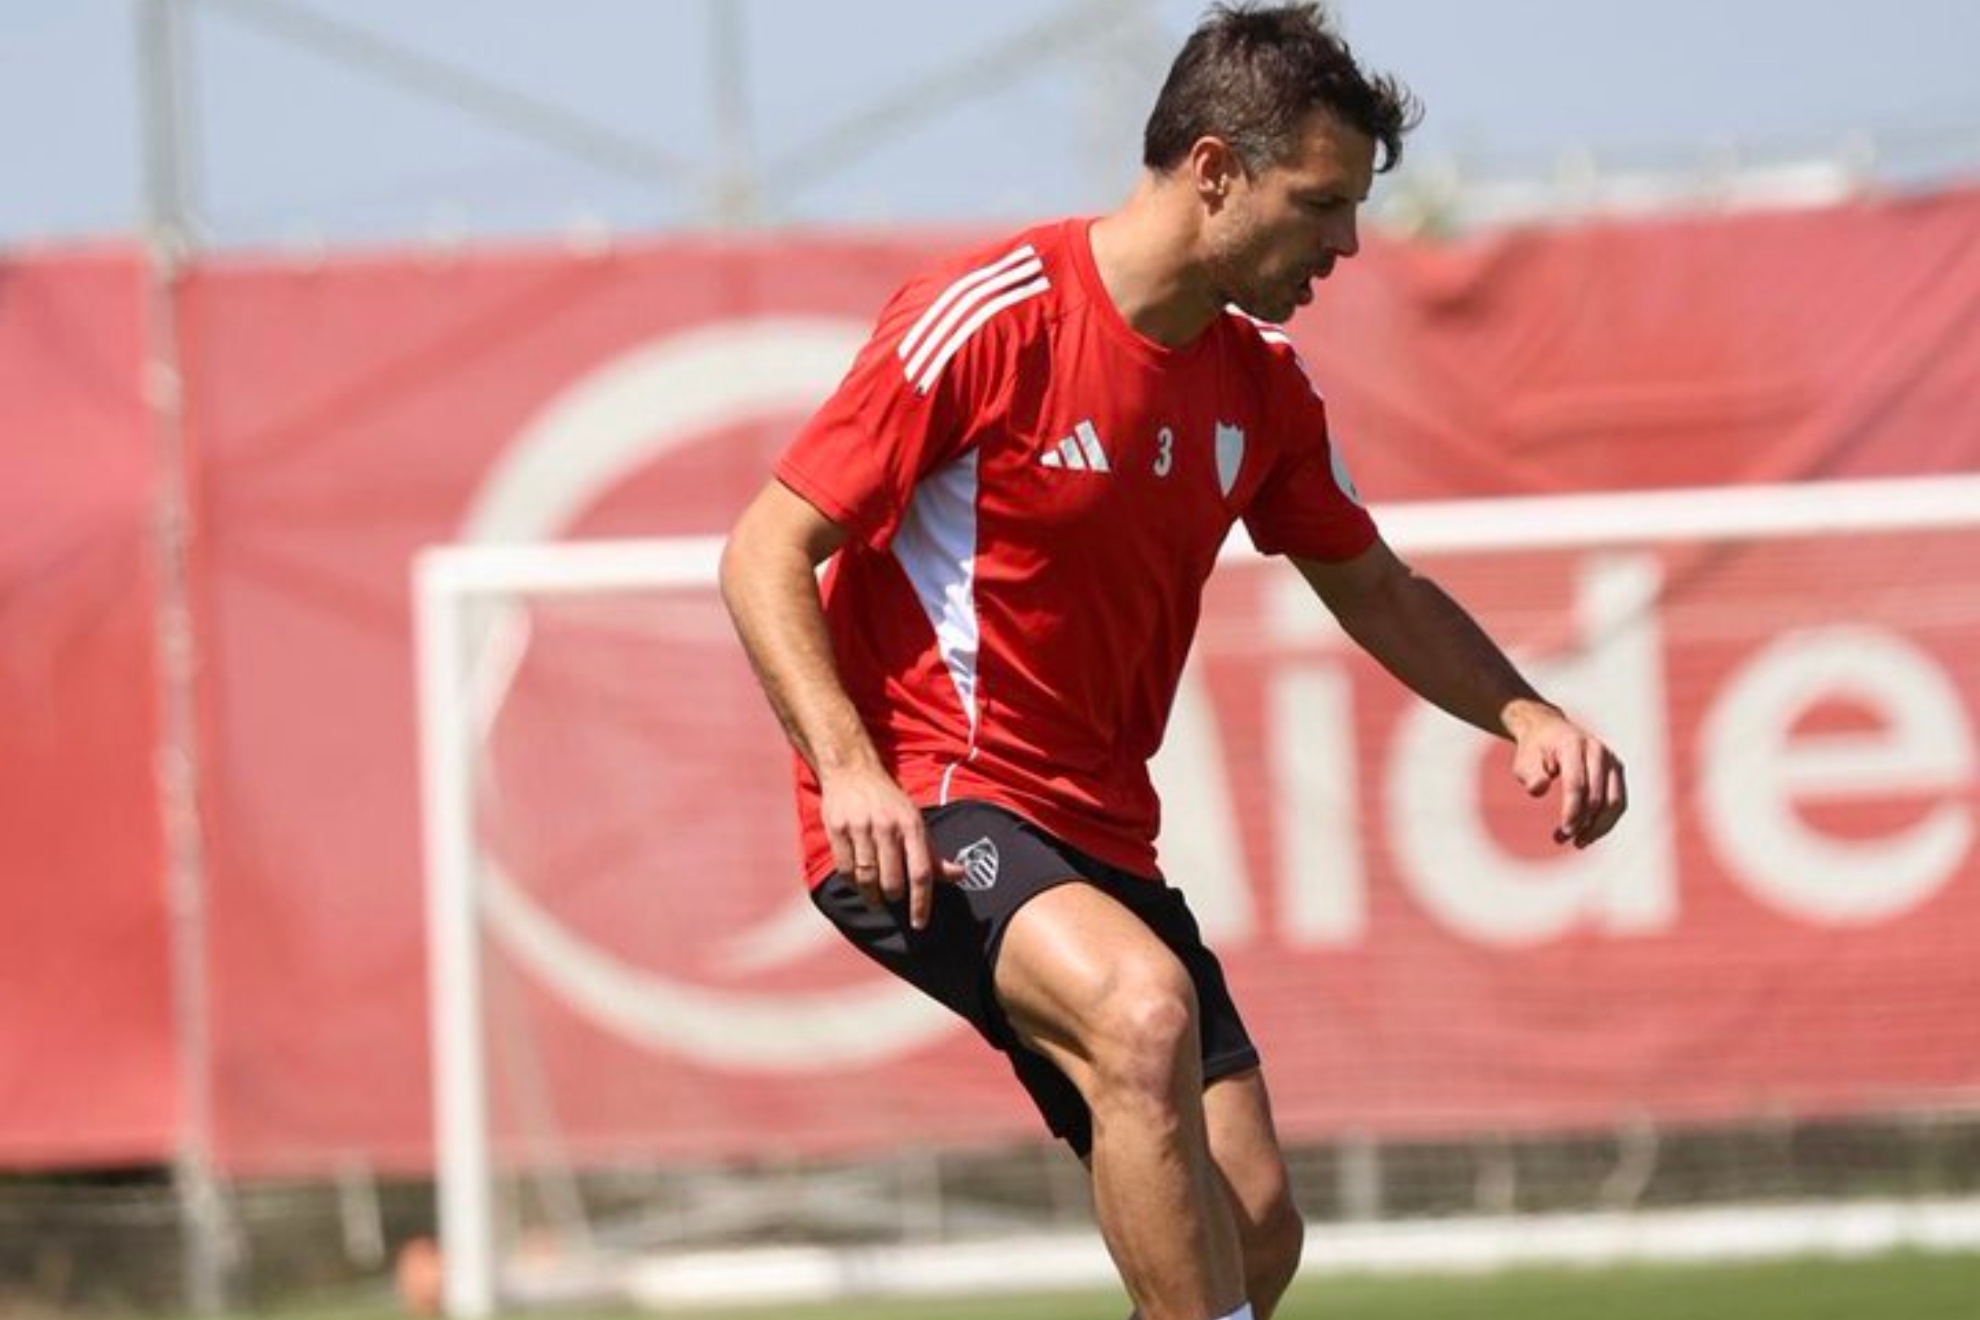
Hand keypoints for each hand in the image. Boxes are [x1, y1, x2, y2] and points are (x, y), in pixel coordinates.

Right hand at [819, 766, 964, 929]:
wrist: (852, 770)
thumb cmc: (889, 802)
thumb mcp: (916, 821)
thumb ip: (934, 853)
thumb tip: (961, 874)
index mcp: (912, 825)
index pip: (921, 872)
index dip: (922, 902)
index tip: (919, 924)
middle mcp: (887, 826)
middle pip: (891, 880)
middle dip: (893, 897)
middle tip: (892, 898)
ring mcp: (860, 826)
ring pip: (866, 878)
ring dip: (871, 895)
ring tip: (874, 898)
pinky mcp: (837, 828)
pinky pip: (844, 868)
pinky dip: (851, 882)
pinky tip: (857, 880)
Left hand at [1502, 698, 1626, 848]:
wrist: (1549, 731)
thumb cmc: (1534, 750)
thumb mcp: (1524, 760)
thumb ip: (1530, 774)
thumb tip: (1539, 789)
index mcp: (1573, 744)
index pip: (1577, 784)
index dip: (1571, 811)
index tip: (1562, 832)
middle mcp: (1597, 750)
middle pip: (1597, 795)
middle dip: (1582, 822)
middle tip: (1561, 839)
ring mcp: (1611, 760)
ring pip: (1614, 802)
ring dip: (1599, 827)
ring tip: (1579, 843)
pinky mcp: (1617, 770)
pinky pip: (1618, 801)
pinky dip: (1607, 821)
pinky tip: (1589, 834)